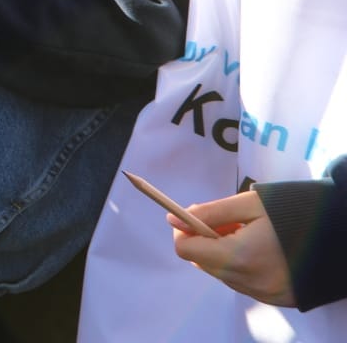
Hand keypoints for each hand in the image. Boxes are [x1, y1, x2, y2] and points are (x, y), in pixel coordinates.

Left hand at [172, 191, 296, 305]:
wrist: (341, 234)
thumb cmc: (295, 211)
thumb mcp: (250, 203)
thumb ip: (210, 212)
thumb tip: (173, 220)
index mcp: (240, 256)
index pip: (186, 251)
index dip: (184, 231)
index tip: (194, 217)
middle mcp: (249, 282)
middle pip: (204, 264)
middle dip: (206, 241)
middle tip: (229, 222)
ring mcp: (265, 295)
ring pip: (223, 274)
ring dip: (224, 254)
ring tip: (250, 234)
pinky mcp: (279, 300)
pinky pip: (245, 284)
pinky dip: (243, 266)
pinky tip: (263, 250)